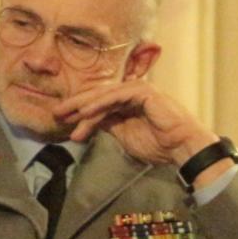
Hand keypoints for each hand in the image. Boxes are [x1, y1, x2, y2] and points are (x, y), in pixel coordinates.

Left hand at [53, 80, 219, 169]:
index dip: (77, 111)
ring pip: (104, 96)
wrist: (182, 149)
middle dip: (75, 105)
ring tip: (66, 114)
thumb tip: (85, 123)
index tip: (59, 120)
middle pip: (97, 96)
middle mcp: (131, 93)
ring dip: (84, 105)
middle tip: (56, 113)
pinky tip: (85, 111)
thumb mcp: (123, 135)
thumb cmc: (157, 145)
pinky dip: (100, 103)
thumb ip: (106, 125)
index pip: (97, 103)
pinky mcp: (144, 91)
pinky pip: (117, 96)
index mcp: (126, 102)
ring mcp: (138, 90)